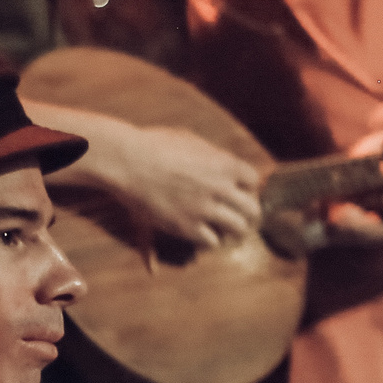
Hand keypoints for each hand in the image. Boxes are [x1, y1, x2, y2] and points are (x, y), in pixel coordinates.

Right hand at [109, 125, 264, 250]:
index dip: (246, 186)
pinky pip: (212, 242)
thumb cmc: (155, 145)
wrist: (128, 161)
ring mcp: (205, 209)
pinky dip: (208, 240)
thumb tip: (222, 163)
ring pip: (238, 229)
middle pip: (253, 209)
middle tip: (236, 215)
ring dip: (231, 230)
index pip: (253, 180)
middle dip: (246, 213)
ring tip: (222, 229)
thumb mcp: (189, 140)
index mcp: (224, 164)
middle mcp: (221, 188)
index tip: (236, 189)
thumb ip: (211, 155)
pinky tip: (199, 233)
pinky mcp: (187, 227)